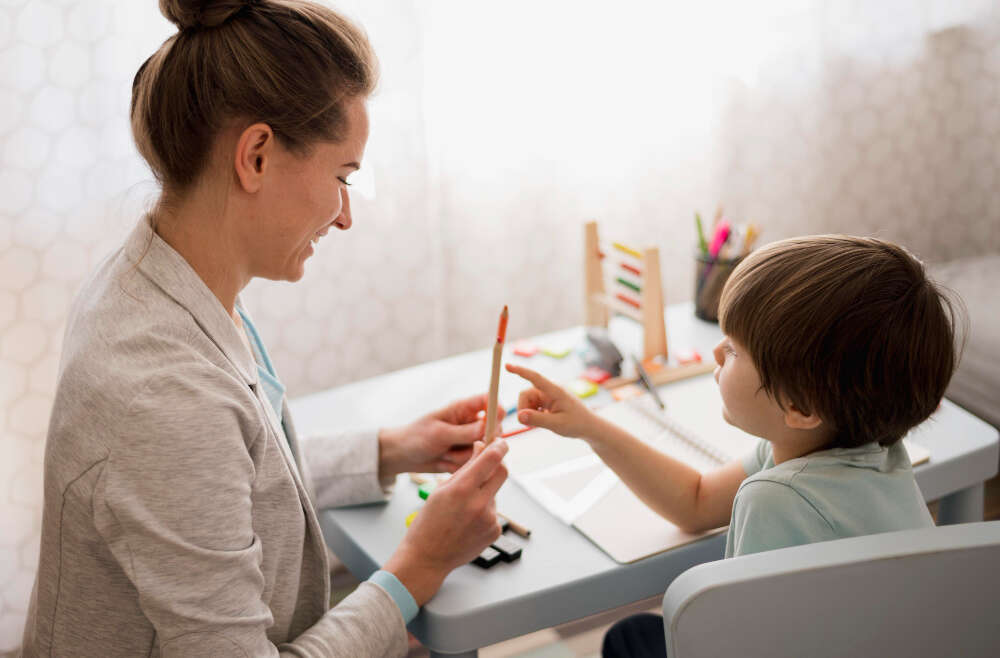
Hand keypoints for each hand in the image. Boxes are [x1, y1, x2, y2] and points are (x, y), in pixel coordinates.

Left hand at [378, 394, 505, 477]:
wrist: (404, 456)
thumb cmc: (416, 437)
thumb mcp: (439, 433)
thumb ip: (464, 432)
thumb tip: (487, 427)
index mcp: (463, 408)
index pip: (489, 401)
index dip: (497, 409)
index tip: (496, 421)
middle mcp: (470, 423)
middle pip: (495, 428)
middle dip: (483, 441)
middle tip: (468, 446)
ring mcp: (470, 440)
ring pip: (485, 450)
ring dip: (465, 456)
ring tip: (445, 453)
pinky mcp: (467, 456)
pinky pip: (476, 463)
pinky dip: (461, 466)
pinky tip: (445, 462)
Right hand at [383, 438, 508, 604]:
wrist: (427, 558)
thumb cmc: (428, 522)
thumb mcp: (441, 490)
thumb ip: (465, 468)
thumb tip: (482, 448)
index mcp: (461, 490)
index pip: (491, 459)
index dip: (499, 447)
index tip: (500, 442)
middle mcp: (479, 504)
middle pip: (503, 472)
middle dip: (498, 464)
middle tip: (488, 463)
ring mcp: (490, 520)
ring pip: (495, 493)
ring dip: (485, 492)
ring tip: (463, 508)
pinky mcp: (495, 531)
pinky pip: (494, 511)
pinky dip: (484, 510)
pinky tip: (468, 522)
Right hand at [505, 363, 599, 439]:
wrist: (588, 426)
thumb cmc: (577, 424)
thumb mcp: (557, 424)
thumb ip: (537, 420)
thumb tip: (519, 416)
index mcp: (555, 390)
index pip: (535, 378)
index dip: (520, 371)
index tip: (507, 366)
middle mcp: (549, 389)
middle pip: (525, 394)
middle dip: (523, 409)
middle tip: (530, 424)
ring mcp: (547, 394)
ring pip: (526, 401)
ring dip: (529, 413)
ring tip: (542, 422)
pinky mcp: (545, 400)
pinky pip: (530, 405)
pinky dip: (532, 414)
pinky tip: (544, 420)